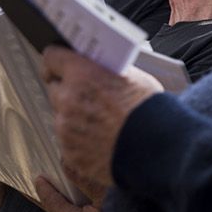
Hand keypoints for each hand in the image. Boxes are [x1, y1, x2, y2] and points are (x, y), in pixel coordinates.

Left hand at [41, 47, 161, 194]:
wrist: (159, 150)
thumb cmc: (150, 112)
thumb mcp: (132, 76)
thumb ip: (106, 70)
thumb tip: (96, 66)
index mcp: (82, 75)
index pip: (52, 58)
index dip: (56, 60)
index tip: (58, 64)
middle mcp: (68, 100)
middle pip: (54, 88)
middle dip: (66, 89)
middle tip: (85, 95)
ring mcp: (66, 130)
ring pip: (61, 117)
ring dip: (73, 117)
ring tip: (99, 122)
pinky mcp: (70, 154)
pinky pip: (67, 142)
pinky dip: (79, 140)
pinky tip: (99, 141)